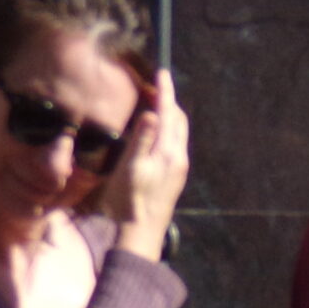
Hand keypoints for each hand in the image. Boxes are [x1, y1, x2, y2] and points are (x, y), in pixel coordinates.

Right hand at [102, 71, 189, 260]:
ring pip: (178, 133)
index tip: (162, 72)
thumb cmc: (129, 203)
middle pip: (179, 121)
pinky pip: (175, 144)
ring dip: (169, 115)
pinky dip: (168, 129)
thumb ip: (142, 140)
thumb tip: (152, 114)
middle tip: (155, 86)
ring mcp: (178, 169)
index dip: (165, 92)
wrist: (140, 235)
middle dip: (169, 101)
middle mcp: (179, 159)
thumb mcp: (131, 168)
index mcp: (169, 153)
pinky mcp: (174, 178)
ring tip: (154, 103)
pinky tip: (155, 130)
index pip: (169, 114)